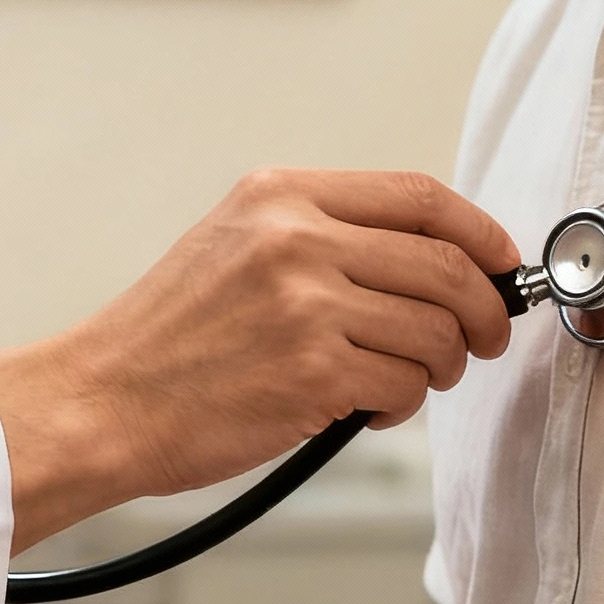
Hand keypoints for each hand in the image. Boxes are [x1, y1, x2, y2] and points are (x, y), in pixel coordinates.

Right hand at [0, 169, 518, 550]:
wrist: (101, 403)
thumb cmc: (164, 343)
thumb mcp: (232, 249)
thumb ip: (319, 238)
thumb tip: (431, 259)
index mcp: (278, 195)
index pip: (418, 194)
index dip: (480, 232)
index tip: (502, 263)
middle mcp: (294, 238)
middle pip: (445, 262)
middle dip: (484, 310)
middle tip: (481, 340)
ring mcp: (305, 303)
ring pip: (435, 329)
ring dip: (441, 366)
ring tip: (407, 382)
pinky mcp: (313, 371)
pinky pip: (405, 383)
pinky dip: (404, 403)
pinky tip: (370, 408)